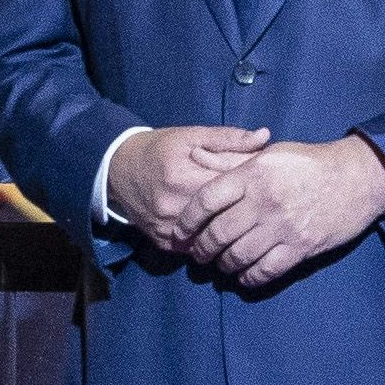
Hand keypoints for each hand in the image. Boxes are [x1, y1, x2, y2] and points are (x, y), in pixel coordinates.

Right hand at [107, 127, 267, 253]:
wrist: (117, 170)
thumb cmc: (158, 149)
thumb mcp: (190, 136)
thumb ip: (228, 138)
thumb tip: (265, 136)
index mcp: (183, 178)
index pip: (231, 186)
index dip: (253, 183)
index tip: (267, 179)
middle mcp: (174, 208)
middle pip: (224, 216)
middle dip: (244, 209)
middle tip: (261, 201)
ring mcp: (167, 229)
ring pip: (211, 237)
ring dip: (228, 229)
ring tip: (245, 219)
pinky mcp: (163, 242)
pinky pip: (195, 248)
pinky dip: (209, 240)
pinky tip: (221, 231)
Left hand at [186, 138, 384, 288]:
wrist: (357, 177)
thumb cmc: (309, 163)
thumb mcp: (269, 153)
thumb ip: (231, 160)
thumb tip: (195, 159)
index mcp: (253, 173)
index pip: (207, 199)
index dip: (188, 220)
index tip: (181, 230)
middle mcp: (265, 201)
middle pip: (219, 233)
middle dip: (202, 249)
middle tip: (198, 254)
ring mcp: (284, 226)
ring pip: (238, 256)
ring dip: (223, 265)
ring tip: (220, 264)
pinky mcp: (302, 247)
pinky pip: (266, 271)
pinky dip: (249, 278)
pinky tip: (245, 275)